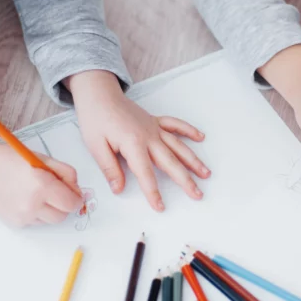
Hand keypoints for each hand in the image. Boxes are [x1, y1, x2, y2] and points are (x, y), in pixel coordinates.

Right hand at [0, 130, 82, 226]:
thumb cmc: (14, 161)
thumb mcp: (44, 159)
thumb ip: (66, 173)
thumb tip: (78, 191)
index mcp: (42, 185)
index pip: (71, 204)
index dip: (76, 198)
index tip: (74, 194)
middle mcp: (33, 204)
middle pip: (63, 216)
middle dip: (64, 206)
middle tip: (56, 193)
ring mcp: (23, 216)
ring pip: (50, 221)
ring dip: (50, 210)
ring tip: (38, 194)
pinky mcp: (15, 223)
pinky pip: (36, 222)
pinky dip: (36, 213)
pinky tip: (25, 199)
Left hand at [68, 70, 209, 210]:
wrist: (99, 94)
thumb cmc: (95, 119)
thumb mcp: (96, 146)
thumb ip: (110, 169)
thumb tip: (119, 189)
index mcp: (133, 144)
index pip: (145, 173)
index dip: (153, 192)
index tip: (160, 206)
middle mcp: (148, 136)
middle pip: (170, 162)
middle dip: (185, 180)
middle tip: (198, 194)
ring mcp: (153, 128)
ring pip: (178, 146)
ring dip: (193, 160)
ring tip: (206, 173)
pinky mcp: (154, 121)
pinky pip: (175, 125)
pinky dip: (188, 130)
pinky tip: (200, 137)